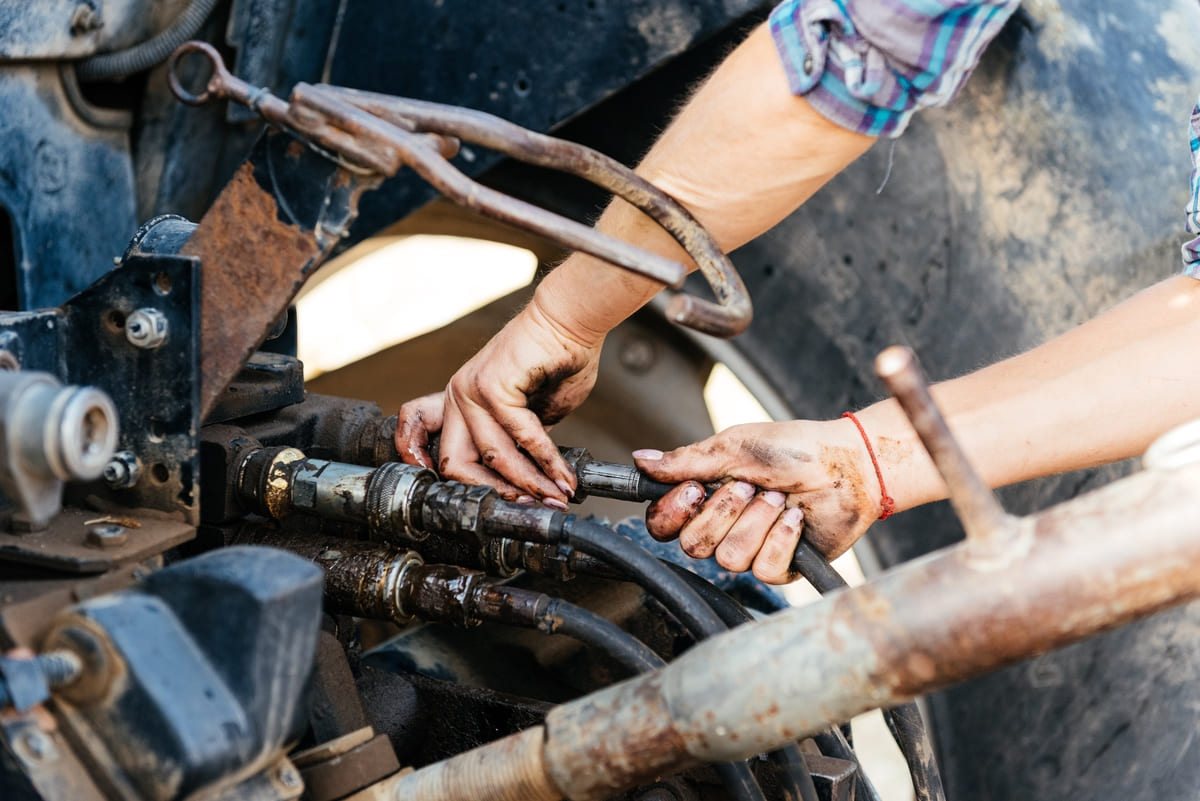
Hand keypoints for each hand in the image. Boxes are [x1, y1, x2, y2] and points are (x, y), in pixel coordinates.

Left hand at [396, 299, 602, 504]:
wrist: (571, 320)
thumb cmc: (556, 360)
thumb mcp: (532, 412)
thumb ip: (519, 442)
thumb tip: (526, 477)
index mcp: (461, 402)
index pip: (443, 453)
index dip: (459, 485)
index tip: (485, 506)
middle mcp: (457, 396)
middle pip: (456, 465)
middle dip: (496, 494)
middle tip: (530, 507)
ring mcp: (469, 391)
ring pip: (493, 457)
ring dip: (531, 483)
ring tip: (557, 496)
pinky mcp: (491, 386)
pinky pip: (520, 438)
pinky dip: (546, 461)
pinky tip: (563, 475)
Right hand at [633, 419, 880, 582]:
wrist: (846, 464)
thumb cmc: (793, 448)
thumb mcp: (734, 446)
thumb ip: (686, 460)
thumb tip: (640, 460)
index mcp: (705, 496)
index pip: (662, 524)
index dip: (672, 513)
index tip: (695, 489)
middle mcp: (722, 526)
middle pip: (692, 546)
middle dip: (724, 512)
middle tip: (750, 486)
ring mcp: (751, 548)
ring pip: (729, 558)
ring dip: (758, 521)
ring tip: (780, 497)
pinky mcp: (780, 566)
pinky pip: (764, 568)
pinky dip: (782, 536)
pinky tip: (796, 516)